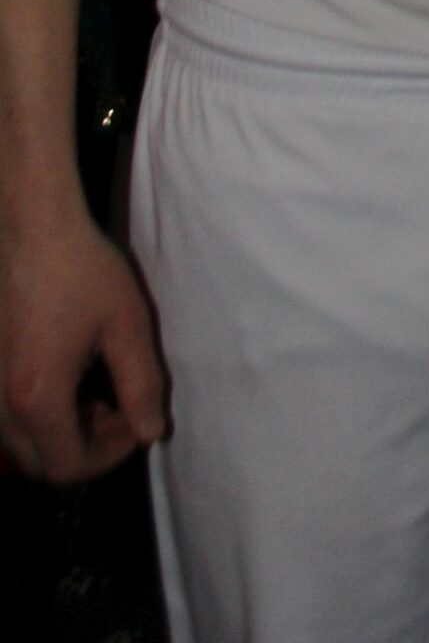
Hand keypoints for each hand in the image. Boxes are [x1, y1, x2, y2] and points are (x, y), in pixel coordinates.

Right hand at [0, 206, 166, 480]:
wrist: (30, 224)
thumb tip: (150, 434)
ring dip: (61, 431)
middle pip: (40, 463)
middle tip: (118, 408)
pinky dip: (39, 411)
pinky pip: (8, 413)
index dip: (108, 456)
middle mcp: (1, 402)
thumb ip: (142, 385)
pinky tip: (67, 372)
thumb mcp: (127, 324)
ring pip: (20, 441)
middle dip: (84, 448)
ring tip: (96, 388)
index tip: (134, 421)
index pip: (68, 466)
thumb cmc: (81, 268)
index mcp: (37, 397)